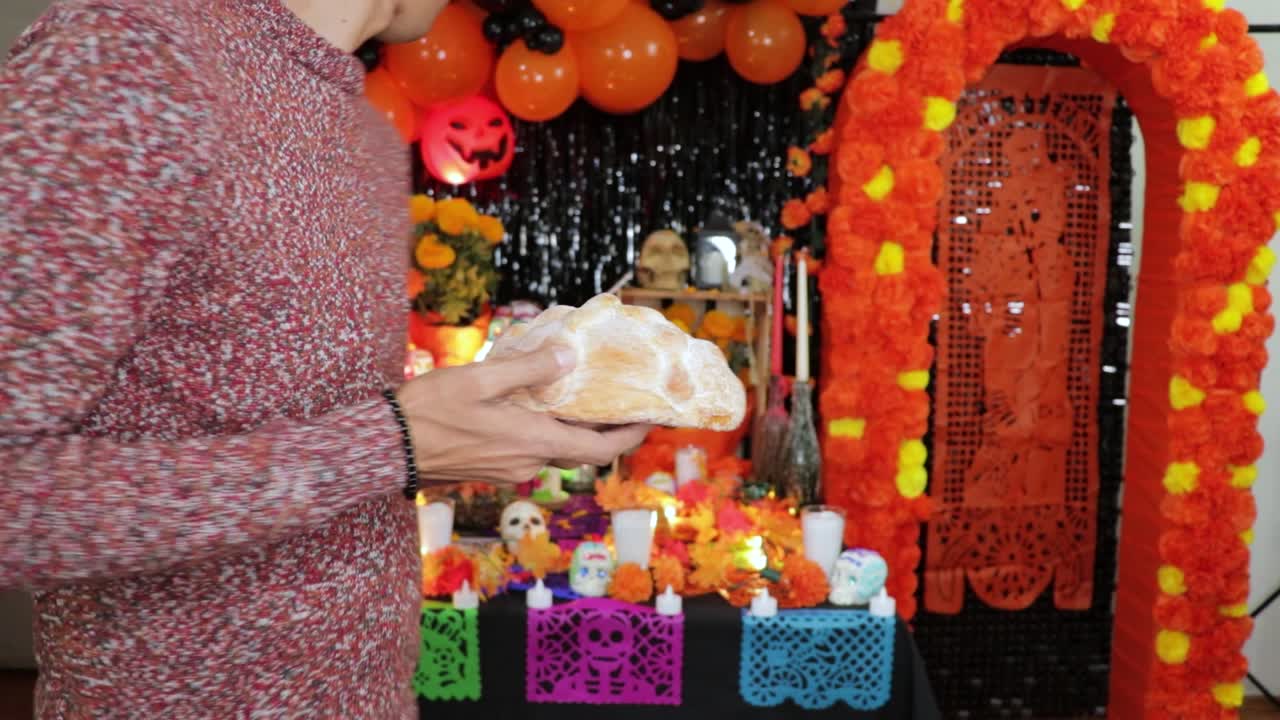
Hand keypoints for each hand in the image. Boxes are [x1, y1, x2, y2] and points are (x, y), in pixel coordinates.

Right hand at [396, 346, 651, 484]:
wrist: (386, 448)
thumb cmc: (429, 412)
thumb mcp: (480, 378)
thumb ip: (529, 368)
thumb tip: (568, 357)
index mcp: (533, 443)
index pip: (599, 450)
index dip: (629, 437)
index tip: (649, 419)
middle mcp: (527, 464)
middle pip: (578, 449)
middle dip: (599, 427)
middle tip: (616, 398)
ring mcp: (508, 471)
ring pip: (551, 448)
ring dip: (565, 426)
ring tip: (572, 391)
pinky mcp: (490, 470)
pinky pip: (527, 450)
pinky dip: (539, 430)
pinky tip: (529, 403)